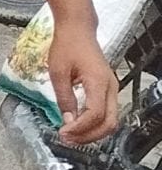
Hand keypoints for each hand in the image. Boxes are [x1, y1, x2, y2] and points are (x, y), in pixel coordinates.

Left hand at [49, 23, 119, 142]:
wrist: (78, 30)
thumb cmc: (67, 46)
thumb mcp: (58, 72)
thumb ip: (64, 98)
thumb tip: (67, 121)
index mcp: (99, 82)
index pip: (95, 114)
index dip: (80, 128)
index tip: (63, 133)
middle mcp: (111, 87)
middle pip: (109, 123)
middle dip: (89, 136)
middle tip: (67, 140)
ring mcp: (112, 88)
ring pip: (111, 120)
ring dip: (93, 132)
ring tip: (71, 136)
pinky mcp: (108, 89)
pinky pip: (107, 113)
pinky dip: (95, 124)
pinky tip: (78, 126)